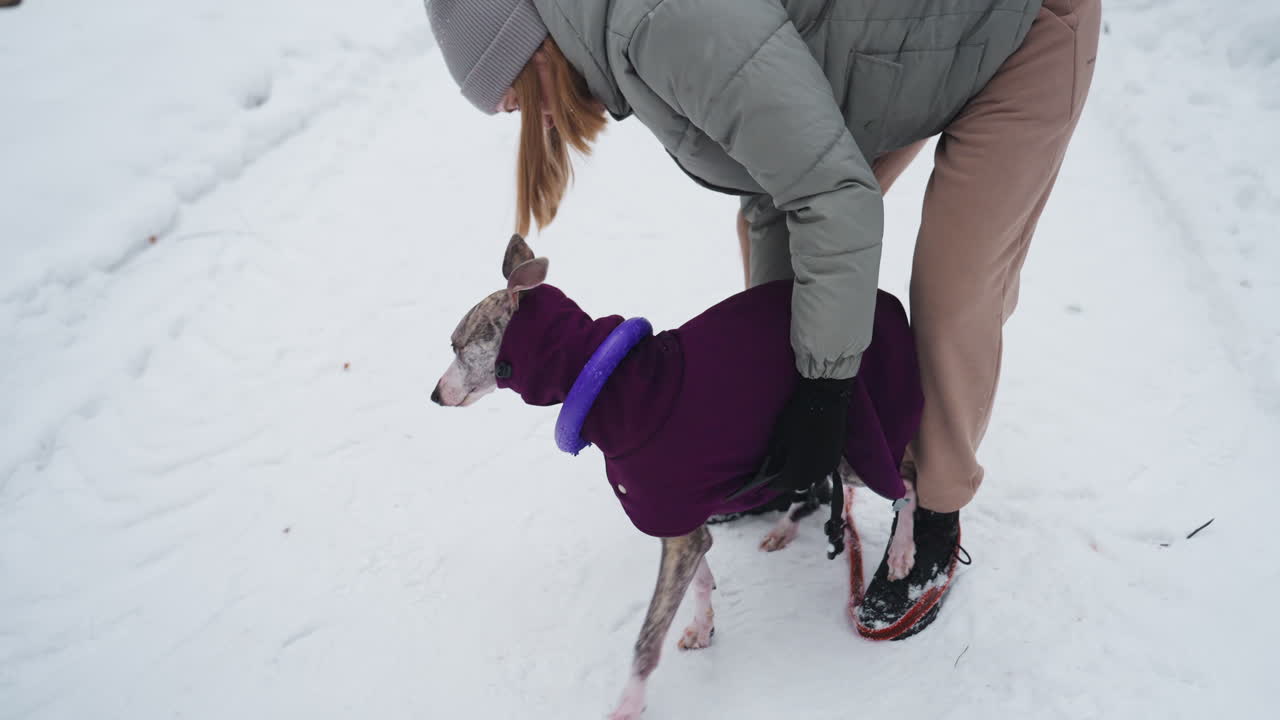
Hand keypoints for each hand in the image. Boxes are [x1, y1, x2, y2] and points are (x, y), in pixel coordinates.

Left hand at [762, 377, 852, 493]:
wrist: (826, 398)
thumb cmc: (798, 415)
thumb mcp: (780, 436)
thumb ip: (775, 457)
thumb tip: (769, 471)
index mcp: (799, 469)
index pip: (782, 484)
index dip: (771, 483)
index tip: (763, 482)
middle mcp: (816, 472)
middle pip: (798, 484)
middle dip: (786, 481)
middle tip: (775, 475)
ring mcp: (829, 465)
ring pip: (812, 478)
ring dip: (801, 476)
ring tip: (789, 469)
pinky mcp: (838, 457)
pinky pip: (822, 470)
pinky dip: (812, 469)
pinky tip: (805, 462)